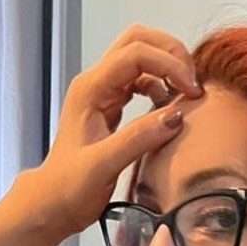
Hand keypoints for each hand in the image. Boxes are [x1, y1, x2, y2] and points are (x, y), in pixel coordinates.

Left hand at [34, 24, 203, 238]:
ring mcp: (103, 92)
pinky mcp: (111, 106)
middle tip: (193, 81)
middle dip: (170, 54)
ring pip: (141, 58)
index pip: (136, 54)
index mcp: (90, 89)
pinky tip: (171, 109)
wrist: (53, 204)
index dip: (168, 65)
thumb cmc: (70, 188)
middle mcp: (96, 83)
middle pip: (138, 41)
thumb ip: (139, 139)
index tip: (191, 91)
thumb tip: (176, 116)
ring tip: (187, 95)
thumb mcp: (104, 166)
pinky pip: (141, 82)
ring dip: (167, 68)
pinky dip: (161, 87)